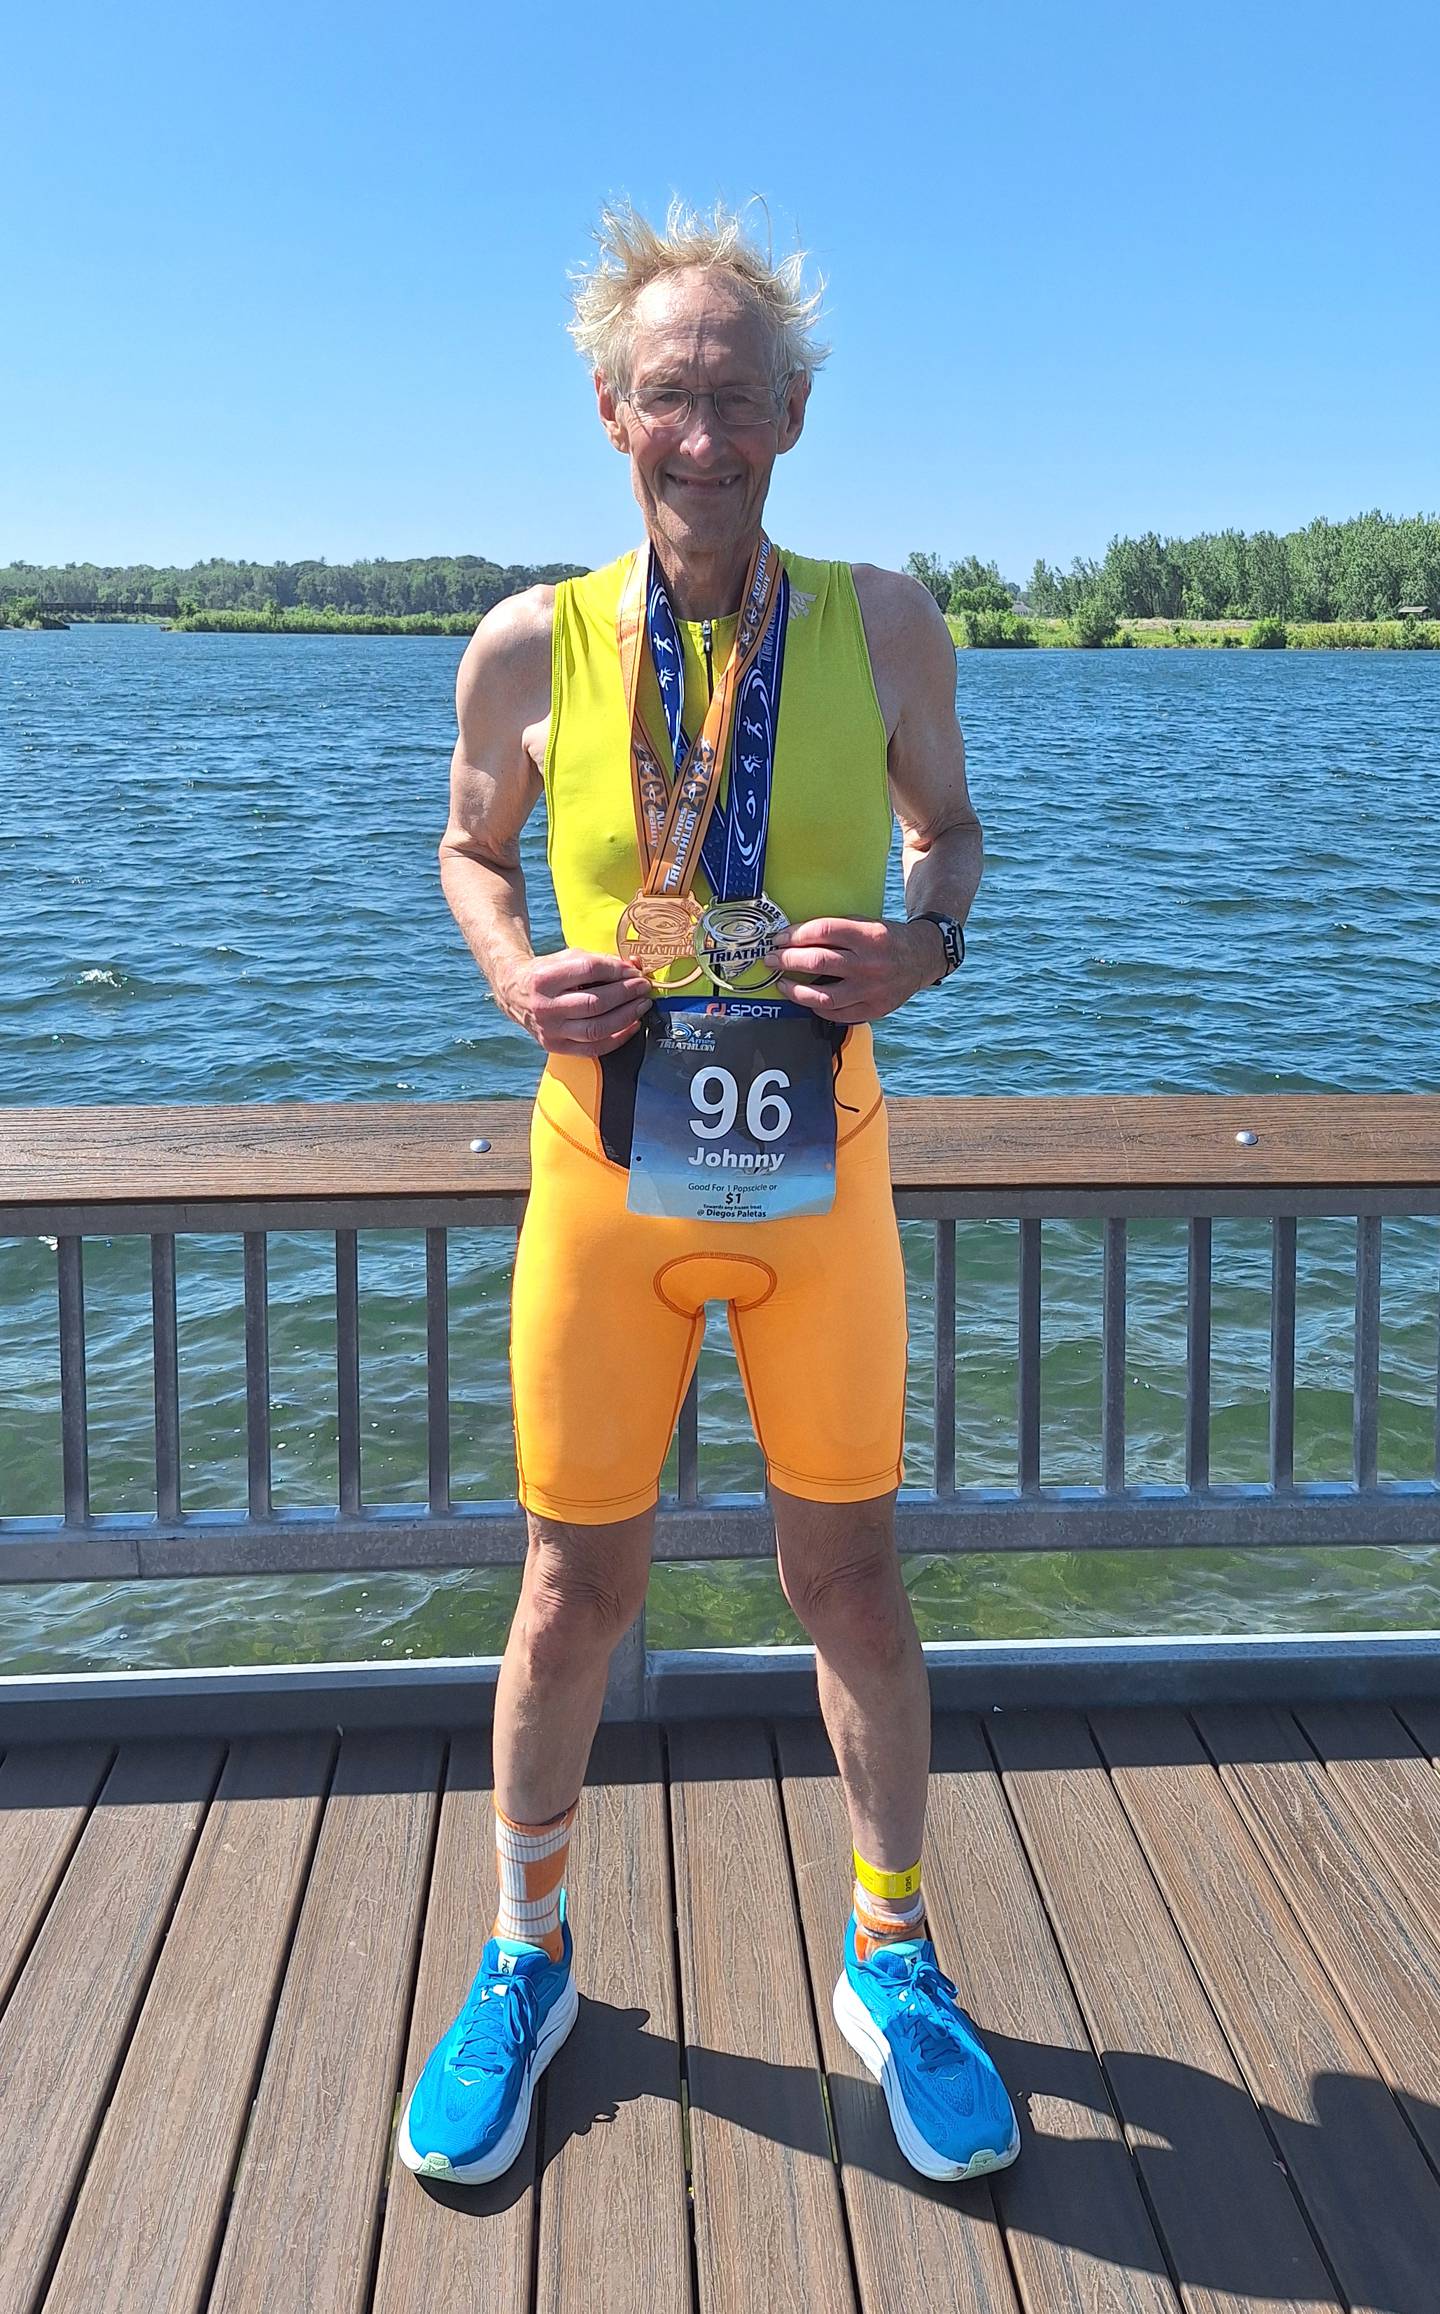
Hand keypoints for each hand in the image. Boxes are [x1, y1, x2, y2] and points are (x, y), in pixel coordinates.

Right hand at [499, 947, 652, 1053]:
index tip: (634, 971)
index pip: (589, 971)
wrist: (514, 993)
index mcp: (544, 978)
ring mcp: (549, 1030)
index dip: (617, 970)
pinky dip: (617, 1039)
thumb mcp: (567, 958)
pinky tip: (632, 1026)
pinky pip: (593, 1048)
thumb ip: (600, 961)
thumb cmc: (547, 973)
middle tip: (643, 987)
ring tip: (641, 1005)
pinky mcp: (555, 1046)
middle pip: (594, 1003)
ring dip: (626, 1017)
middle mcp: (545, 1007)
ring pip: (596, 1029)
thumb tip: (633, 969)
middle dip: (626, 994)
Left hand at [772, 916, 944, 1023]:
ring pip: (823, 996)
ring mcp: (872, 990)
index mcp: (868, 935)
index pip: (822, 932)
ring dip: (795, 991)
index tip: (779, 939)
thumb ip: (835, 930)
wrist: (922, 958)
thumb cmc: (886, 939)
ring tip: (782, 984)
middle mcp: (870, 963)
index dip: (794, 935)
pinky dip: (816, 1007)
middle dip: (787, 961)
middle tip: (772, 960)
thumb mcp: (865, 923)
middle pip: (818, 962)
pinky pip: (836, 1014)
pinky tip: (807, 999)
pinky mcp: (874, 1009)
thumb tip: (793, 940)